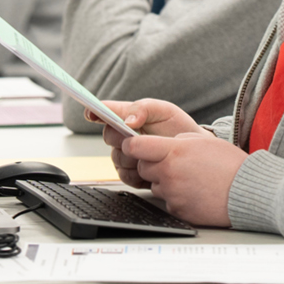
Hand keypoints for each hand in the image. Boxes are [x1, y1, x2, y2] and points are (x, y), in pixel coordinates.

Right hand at [88, 99, 207, 185]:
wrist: (191, 152)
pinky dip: (138, 172)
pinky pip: (124, 175)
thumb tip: (127, 120)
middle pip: (108, 136)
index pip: (103, 111)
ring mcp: (125, 154)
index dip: (93, 111)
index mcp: (126, 115)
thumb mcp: (165, 110)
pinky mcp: (130, 173)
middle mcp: (122, 135)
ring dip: (133, 156)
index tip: (91, 113)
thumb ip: (144, 108)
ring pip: (116, 157)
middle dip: (123, 137)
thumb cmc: (178, 128)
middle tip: (140, 137)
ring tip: (152, 153)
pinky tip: (151, 166)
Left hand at [118, 131, 246, 226]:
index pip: (135, 147)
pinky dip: (176, 197)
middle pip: (142, 167)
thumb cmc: (229, 164)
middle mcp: (169, 173)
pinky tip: (193, 192)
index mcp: (174, 151)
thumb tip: (159, 145)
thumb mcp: (202, 141)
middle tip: (171, 163)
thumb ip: (177, 140)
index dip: (130, 145)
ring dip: (165, 181)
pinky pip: (167, 201)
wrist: (247, 191)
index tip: (132, 145)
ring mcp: (172, 194)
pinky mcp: (177, 210)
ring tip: (189, 178)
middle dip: (151, 164)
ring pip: (155, 185)